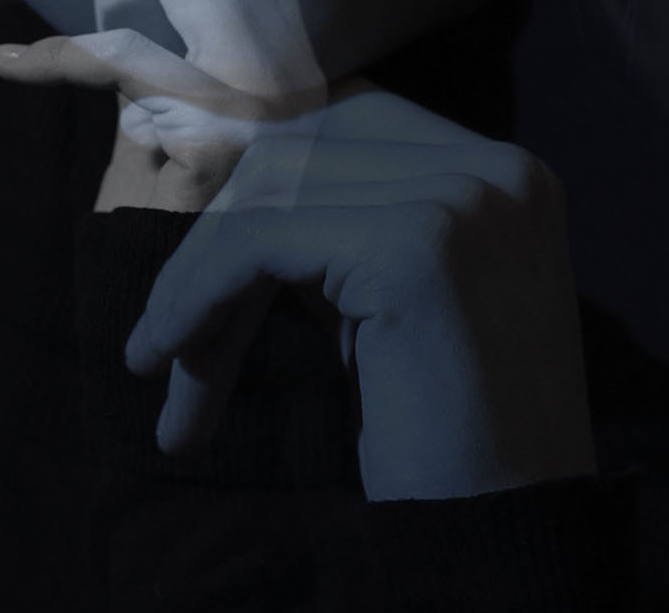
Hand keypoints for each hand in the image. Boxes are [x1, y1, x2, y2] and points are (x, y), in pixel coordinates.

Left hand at [0, 0, 327, 210]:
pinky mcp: (225, 133)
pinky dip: (64, 54)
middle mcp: (287, 50)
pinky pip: (131, 60)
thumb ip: (145, 17)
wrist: (194, 292)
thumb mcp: (166, 91)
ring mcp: (265, 85)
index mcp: (279, 34)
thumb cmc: (174, 197)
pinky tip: (11, 62)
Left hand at [124, 87, 598, 498]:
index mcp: (505, 171)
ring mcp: (463, 198)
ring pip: (272, 192)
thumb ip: (344, 223)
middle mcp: (496, 168)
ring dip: (199, 276)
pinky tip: (167, 350)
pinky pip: (262, 240)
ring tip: (162, 358)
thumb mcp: (396, 294)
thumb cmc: (443, 433)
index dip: (262, 188)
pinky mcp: (416, 245)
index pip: (348, 125)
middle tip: (169, 338)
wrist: (505, 543)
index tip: (200, 267)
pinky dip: (199, 289)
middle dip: (222, 238)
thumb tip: (231, 176)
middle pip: (305, 151)